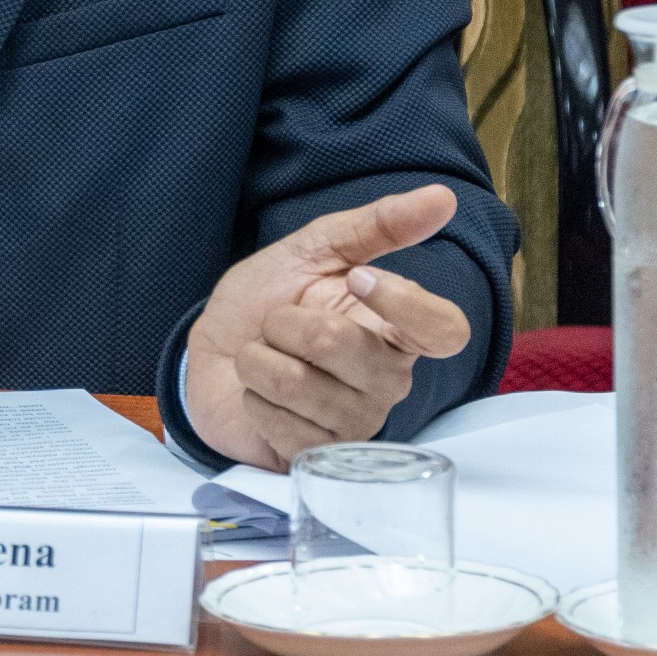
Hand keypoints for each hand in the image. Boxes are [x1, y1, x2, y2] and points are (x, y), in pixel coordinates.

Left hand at [184, 185, 473, 467]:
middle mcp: (387, 381)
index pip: (447, 331)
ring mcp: (355, 425)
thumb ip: (375, 226)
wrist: (209, 354)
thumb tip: (442, 197)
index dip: (403, 304)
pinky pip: (283, 426)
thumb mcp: (311, 250)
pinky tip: (260, 398)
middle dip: (286, 323)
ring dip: (261, 361)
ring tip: (263, 360)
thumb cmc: (265, 302)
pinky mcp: (319, 458)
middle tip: (276, 324)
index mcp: (396, 330)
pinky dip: (255, 400)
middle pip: (347, 348)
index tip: (355, 277)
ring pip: (303, 385)